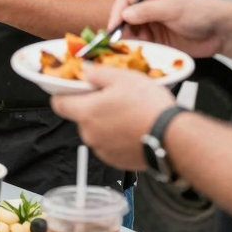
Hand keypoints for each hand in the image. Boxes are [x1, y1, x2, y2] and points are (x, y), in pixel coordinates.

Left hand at [52, 64, 176, 169]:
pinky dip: (117, 137)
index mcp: (86, 112)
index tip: (75, 87)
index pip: (58, 103)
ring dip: (106, 122)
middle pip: (80, 117)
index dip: (64, 93)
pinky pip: (109, 145)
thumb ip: (98, 73)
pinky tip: (133, 127)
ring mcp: (102, 150)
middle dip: (92, 106)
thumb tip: (86, 71)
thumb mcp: (123, 77)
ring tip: (128, 112)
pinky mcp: (116, 161)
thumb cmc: (149, 107)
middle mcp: (90, 134)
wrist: (172, 136)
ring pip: (96, 131)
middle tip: (113, 96)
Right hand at [108, 0, 231, 58]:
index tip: (113, 26)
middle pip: (127, 17)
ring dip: (129, 40)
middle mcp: (150, 6)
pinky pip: (143, 44)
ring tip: (129, 49)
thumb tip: (125, 14)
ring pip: (133, 32)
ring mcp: (154, 23)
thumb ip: (148, 10)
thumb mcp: (173, 7)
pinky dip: (139, 48)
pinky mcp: (159, 39)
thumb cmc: (200, 11)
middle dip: (122, 29)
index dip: (117, 12)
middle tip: (117, 42)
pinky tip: (138, 53)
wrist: (221, 31)